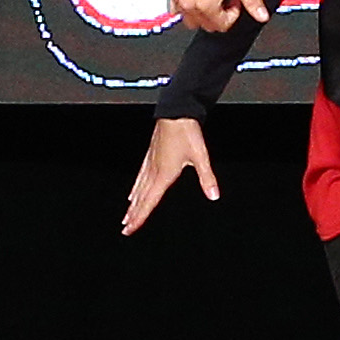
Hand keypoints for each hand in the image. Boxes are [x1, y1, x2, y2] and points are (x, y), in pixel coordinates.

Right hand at [127, 115, 221, 231]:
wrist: (176, 111)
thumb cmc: (187, 132)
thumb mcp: (200, 156)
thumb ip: (207, 178)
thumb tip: (214, 196)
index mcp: (164, 173)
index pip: (149, 201)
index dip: (139, 217)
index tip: (129, 228)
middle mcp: (154, 170)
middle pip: (141, 197)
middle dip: (133, 214)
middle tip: (125, 228)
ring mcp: (151, 162)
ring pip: (139, 188)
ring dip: (133, 203)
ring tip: (127, 214)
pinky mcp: (151, 155)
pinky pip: (140, 176)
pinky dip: (136, 187)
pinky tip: (133, 191)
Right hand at [169, 0, 268, 31]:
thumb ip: (253, 1)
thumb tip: (262, 16)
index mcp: (206, 5)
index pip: (221, 25)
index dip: (232, 14)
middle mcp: (189, 4)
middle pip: (206, 25)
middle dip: (217, 15)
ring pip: (189, 20)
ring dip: (201, 14)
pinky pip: (175, 9)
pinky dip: (185, 7)